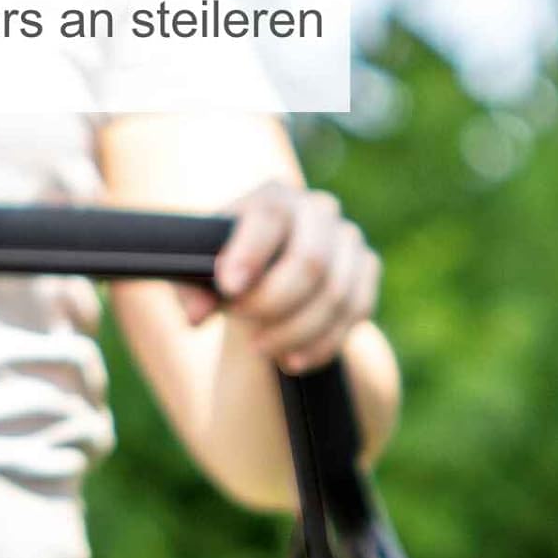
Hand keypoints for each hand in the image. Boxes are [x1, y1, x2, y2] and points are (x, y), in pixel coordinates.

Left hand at [179, 181, 381, 374]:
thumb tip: (196, 314)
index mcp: (273, 198)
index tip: (230, 288)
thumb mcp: (197, 279)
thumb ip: (190, 291)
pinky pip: (355, 312)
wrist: (266, 279)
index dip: (250, 253)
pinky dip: (322, 344)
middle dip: (274, 306)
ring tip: (264, 350)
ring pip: (334, 295)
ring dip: (296, 333)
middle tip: (246, 334)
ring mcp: (347, 238)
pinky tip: (293, 359)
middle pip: (310, 262)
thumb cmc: (227, 274)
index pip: (269, 216)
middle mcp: (317, 210)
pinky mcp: (366, 268)